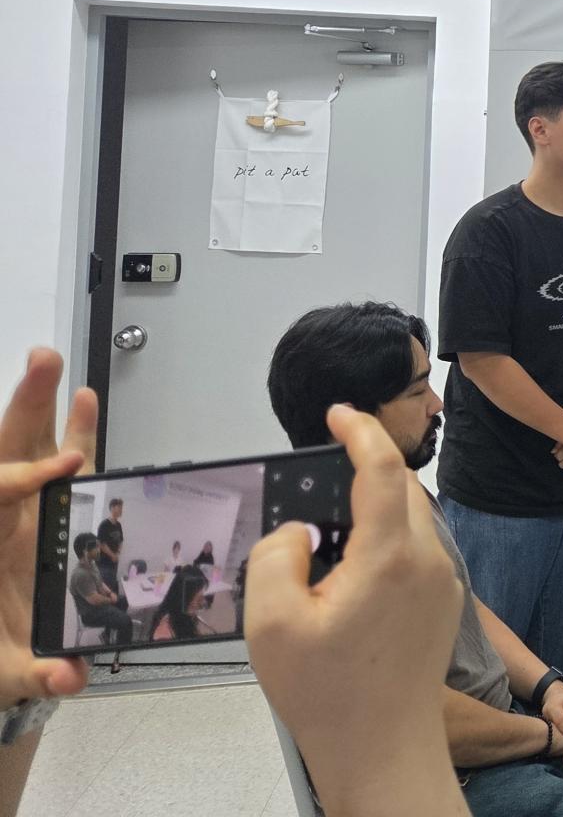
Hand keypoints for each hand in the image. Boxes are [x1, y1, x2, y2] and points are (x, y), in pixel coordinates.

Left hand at [0, 348, 96, 707]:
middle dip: (21, 408)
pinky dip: (70, 432)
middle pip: (4, 453)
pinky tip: (81, 400)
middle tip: (41, 361)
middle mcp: (2, 522)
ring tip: (50, 360)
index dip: (24, 477)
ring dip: (38, 405)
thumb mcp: (6, 674)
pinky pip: (55, 465)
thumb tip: (68, 675)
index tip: (66, 465)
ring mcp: (21, 514)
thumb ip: (35, 674)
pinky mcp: (42, 514)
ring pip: (23, 449)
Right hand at [245, 405, 463, 812]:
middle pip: (402, 487)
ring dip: (375, 509)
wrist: (384, 750)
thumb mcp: (271, 624)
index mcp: (390, 555)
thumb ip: (275, 557)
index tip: (340, 412)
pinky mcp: (444, 602)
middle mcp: (427, 559)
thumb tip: (298, 531)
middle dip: (366, 468)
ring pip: (411, 518)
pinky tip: (349, 571)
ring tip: (327, 536)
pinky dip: (385, 541)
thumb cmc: (331, 696)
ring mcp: (442, 580)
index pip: (383, 467)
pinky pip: (416, 549)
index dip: (361, 429)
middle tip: (321, 475)